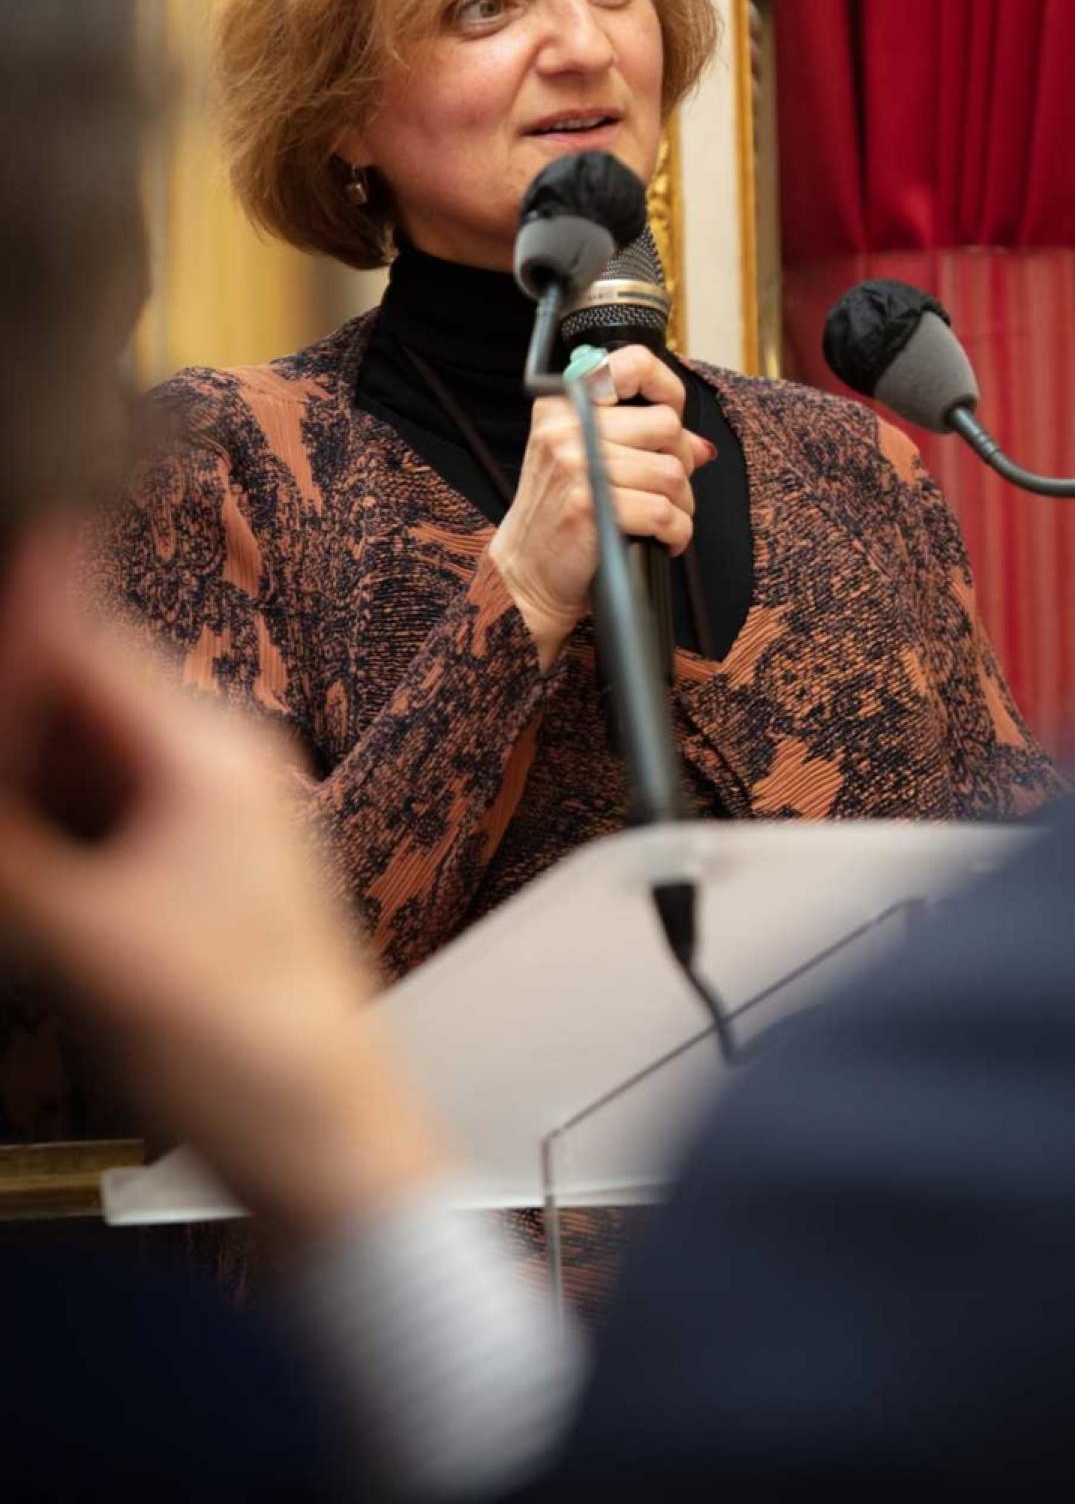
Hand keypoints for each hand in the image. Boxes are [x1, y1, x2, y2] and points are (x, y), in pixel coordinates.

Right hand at [0, 529, 443, 1242]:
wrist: (326, 1146)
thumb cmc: (241, 1050)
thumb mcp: (84, 944)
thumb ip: (4, 841)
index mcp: (206, 752)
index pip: (77, 644)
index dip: (6, 655)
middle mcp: (213, 767)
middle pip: (70, 704)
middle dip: (8, 738)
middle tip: (2, 848)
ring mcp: (206, 821)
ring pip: (74, 772)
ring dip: (22, 799)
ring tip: (18, 897)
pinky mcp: (192, 876)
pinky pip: (97, 826)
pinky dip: (45, 845)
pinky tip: (21, 904)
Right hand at [488, 345, 715, 670]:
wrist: (527, 572)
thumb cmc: (559, 514)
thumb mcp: (585, 462)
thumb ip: (639, 443)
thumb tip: (700, 447)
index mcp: (563, 406)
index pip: (630, 364)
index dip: (667, 386)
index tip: (672, 414)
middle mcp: (566, 428)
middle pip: (666, 426)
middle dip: (680, 463)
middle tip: (669, 490)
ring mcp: (576, 465)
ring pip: (671, 473)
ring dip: (681, 505)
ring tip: (664, 521)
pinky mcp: (590, 506)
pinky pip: (663, 512)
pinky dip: (676, 532)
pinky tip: (663, 540)